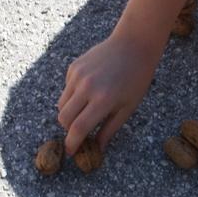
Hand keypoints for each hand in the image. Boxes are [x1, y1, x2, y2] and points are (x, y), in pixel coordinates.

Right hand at [57, 36, 159, 153]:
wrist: (133, 45)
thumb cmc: (136, 78)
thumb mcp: (128, 108)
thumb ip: (110, 129)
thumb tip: (98, 149)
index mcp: (103, 100)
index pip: (79, 128)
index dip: (72, 143)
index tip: (71, 151)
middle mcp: (87, 87)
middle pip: (64, 118)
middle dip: (68, 130)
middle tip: (79, 132)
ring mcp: (78, 75)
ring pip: (61, 104)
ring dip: (69, 114)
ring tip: (86, 111)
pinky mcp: (73, 67)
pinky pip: (66, 89)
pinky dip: (73, 96)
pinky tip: (89, 91)